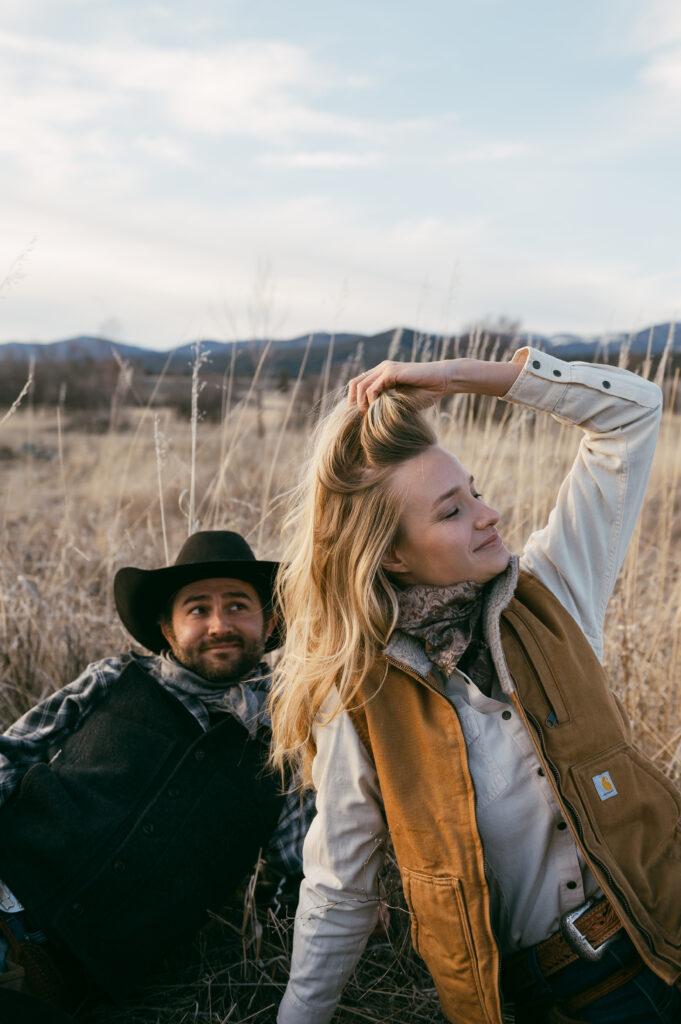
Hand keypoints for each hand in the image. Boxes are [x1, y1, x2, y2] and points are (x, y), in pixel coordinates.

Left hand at [348, 355, 523, 410]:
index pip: (358, 384)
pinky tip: (377, 409)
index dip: (354, 400)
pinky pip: (373, 387)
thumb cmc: (426, 393)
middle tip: (360, 417)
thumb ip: (387, 405)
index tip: (359, 416)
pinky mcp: (392, 372)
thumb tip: (373, 420)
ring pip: (360, 385)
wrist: (443, 382)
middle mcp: (381, 369)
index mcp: (382, 374)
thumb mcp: (402, 401)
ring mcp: (386, 369)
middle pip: (354, 383)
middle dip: (353, 401)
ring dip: (361, 402)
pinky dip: (371, 400)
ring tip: (368, 415)